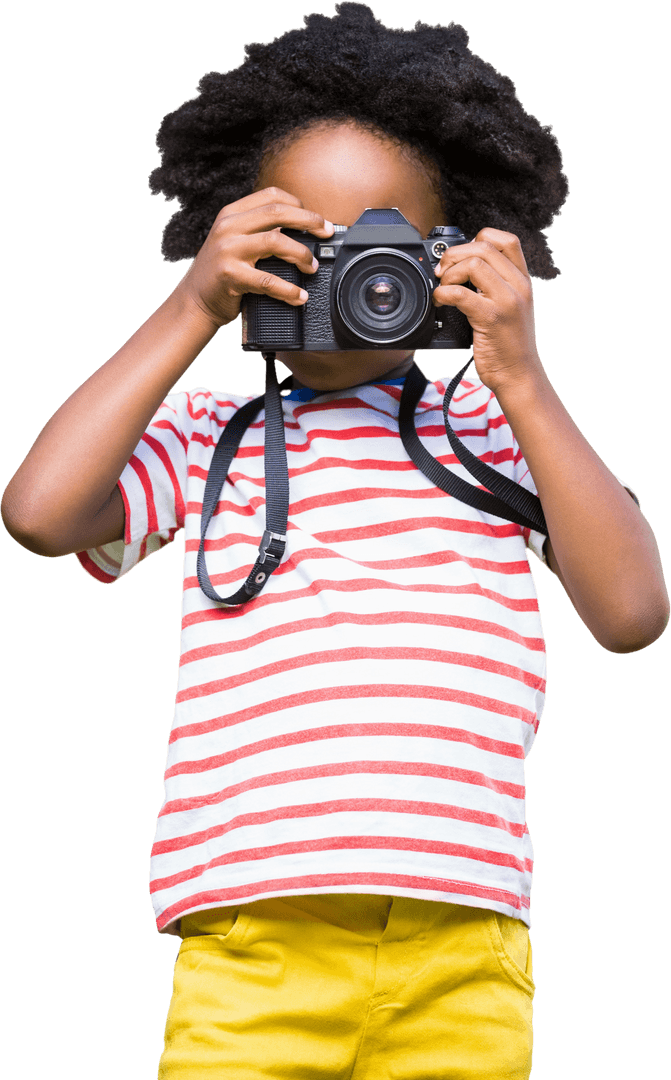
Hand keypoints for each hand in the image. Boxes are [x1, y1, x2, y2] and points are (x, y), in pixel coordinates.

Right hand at [174, 187, 334, 329]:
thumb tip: (301, 230)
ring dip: (301, 254)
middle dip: (309, 221)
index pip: (271, 196)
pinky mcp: (230, 275)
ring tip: (312, 267)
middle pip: (278, 213)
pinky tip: (299, 296)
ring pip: (276, 242)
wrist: (194, 301)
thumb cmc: (221, 273)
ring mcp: (227, 250)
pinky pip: (268, 280)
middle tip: (326, 233)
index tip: (316, 220)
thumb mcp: (234, 242)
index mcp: (231, 214)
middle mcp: (228, 227)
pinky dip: (289, 289)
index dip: (299, 205)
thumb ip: (258, 231)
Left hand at [432, 228, 543, 393]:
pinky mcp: (492, 318)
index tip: (463, 257)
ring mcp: (507, 301)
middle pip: (484, 247)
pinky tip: (441, 301)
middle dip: (454, 255)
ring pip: (473, 264)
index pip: (505, 240)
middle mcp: (518, 286)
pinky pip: (460, 293)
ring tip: (443, 288)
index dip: (478, 239)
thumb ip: (496, 285)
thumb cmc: (509, 344)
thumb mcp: (511, 307)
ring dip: (449, 273)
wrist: (519, 374)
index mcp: (523, 280)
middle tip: (443, 271)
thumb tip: (463, 267)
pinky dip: (443, 293)